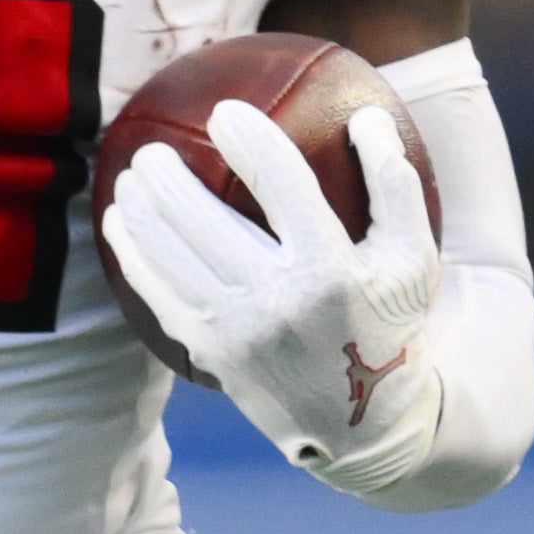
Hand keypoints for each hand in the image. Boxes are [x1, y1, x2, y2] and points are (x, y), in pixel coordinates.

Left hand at [107, 98, 448, 485]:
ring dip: (139, 210)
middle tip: (152, 148)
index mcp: (331, 270)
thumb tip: (365, 115)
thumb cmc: (387, 324)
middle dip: (166, 176)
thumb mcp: (413, 259)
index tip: (225, 112)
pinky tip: (120, 224)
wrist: (360, 422)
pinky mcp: (208, 354)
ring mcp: (237, 331)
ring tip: (128, 176)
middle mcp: (279, 301)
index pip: (284, 187)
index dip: (251, 141)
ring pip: (169, 256)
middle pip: (204, 221)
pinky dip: (133, 254)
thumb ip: (393, 185)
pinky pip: (157, 294)